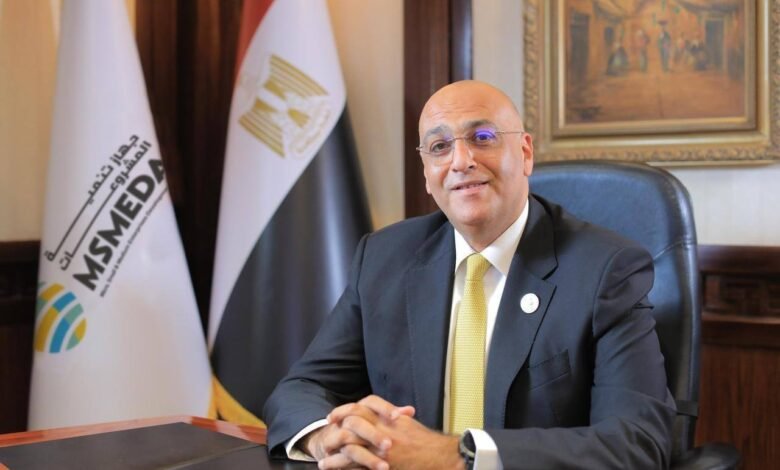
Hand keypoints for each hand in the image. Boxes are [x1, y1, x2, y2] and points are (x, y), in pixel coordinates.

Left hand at [322, 395, 462, 469]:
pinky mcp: (383, 464)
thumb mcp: (410, 426)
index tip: (333, 416)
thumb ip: (396, 419)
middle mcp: (384, 429)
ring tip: (324, 463)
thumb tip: (390, 414)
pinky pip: (359, 466)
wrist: (442, 457)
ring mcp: (382, 447)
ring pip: (351, 446)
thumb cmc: (428, 443)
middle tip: (325, 437)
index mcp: (389, 418)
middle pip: (352, 422)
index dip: (345, 409)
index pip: (362, 406)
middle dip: (335, 429)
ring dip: (335, 456)